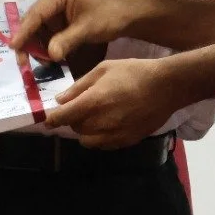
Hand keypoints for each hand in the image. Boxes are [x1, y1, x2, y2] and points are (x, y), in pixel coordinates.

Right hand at [10, 0, 142, 61]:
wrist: (127, 17)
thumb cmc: (109, 16)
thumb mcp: (87, 28)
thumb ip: (67, 41)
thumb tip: (50, 56)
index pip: (36, 14)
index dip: (24, 32)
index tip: (14, 46)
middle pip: (33, 22)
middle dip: (28, 42)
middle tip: (23, 62)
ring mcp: (55, 10)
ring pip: (38, 31)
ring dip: (37, 47)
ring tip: (41, 63)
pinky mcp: (60, 21)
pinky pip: (47, 35)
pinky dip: (47, 47)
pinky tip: (48, 59)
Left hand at [42, 58, 180, 148]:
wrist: (166, 86)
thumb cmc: (133, 72)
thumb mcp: (103, 69)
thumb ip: (79, 86)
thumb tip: (60, 100)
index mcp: (93, 102)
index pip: (63, 117)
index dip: (52, 119)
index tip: (47, 119)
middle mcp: (102, 122)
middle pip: (75, 129)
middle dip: (72, 120)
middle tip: (79, 108)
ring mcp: (115, 134)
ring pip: (87, 141)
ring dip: (85, 131)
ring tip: (93, 118)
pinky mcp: (127, 141)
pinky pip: (104, 145)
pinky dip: (99, 138)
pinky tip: (107, 124)